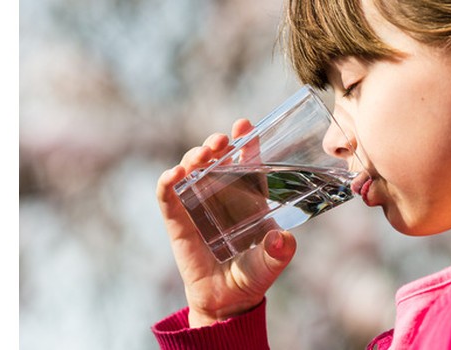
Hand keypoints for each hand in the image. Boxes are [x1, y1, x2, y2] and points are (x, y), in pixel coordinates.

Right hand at [156, 118, 296, 326]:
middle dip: (217, 143)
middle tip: (222, 139)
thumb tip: (283, 239)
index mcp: (248, 197)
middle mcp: (221, 195)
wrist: (226, 301)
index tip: (245, 124)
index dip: (247, 142)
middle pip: (217, 158)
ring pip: (192, 169)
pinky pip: (168, 195)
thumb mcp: (271, 263)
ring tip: (203, 155)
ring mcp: (197, 205)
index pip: (247, 162)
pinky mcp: (177, 220)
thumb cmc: (252, 276)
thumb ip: (279, 252)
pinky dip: (168, 182)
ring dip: (194, 156)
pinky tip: (174, 175)